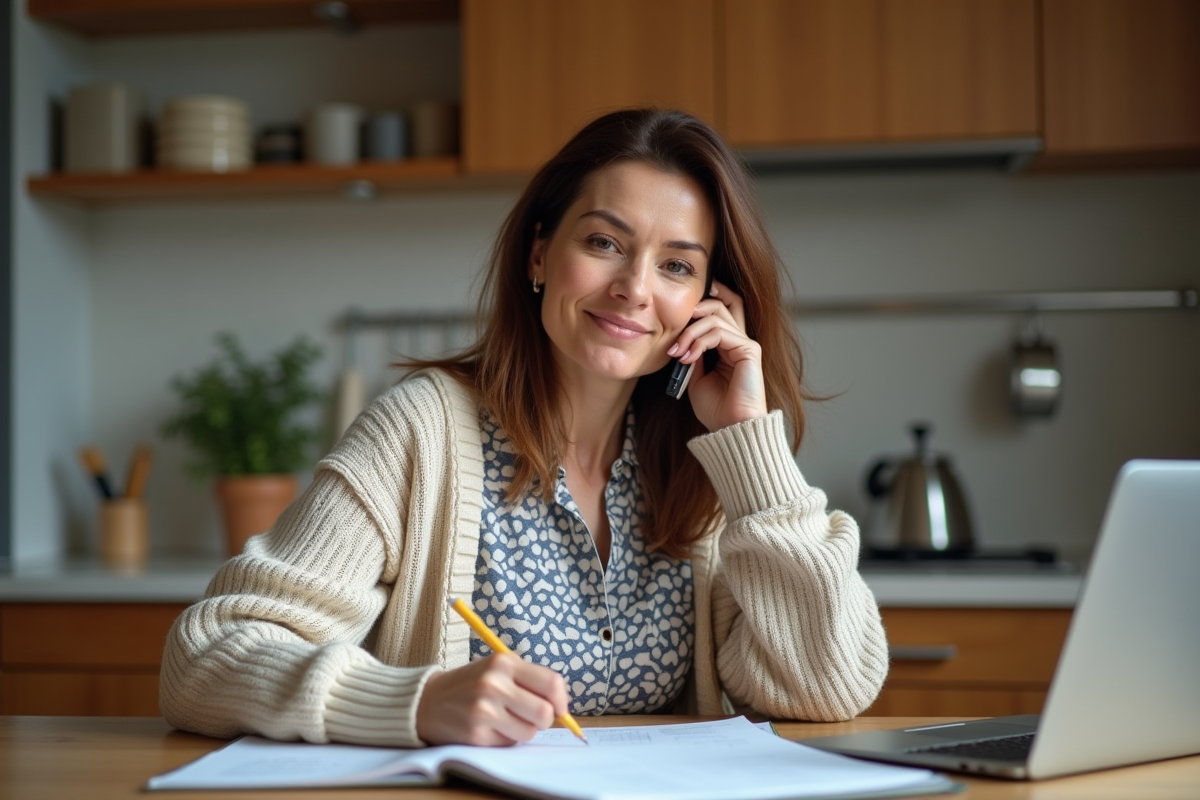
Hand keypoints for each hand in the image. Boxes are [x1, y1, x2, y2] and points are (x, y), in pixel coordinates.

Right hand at [415, 653, 570, 745]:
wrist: (428, 701)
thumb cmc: (470, 684)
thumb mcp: (497, 669)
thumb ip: (528, 680)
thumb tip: (561, 705)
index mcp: (503, 662)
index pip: (551, 683)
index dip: (562, 700)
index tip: (560, 708)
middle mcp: (494, 684)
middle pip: (544, 712)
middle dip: (545, 719)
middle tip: (532, 717)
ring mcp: (484, 710)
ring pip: (529, 732)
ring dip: (523, 730)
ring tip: (505, 720)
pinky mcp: (477, 734)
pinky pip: (509, 743)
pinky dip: (505, 739)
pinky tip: (489, 728)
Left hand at [667, 279, 768, 430]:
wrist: (730, 428)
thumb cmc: (716, 409)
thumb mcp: (696, 376)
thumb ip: (693, 353)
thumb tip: (683, 336)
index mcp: (729, 346)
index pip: (722, 309)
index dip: (703, 302)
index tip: (676, 313)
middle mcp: (740, 340)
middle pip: (723, 302)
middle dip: (696, 307)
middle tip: (674, 324)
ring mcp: (746, 343)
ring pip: (715, 315)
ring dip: (690, 332)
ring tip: (676, 352)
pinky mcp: (749, 349)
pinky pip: (719, 332)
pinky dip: (698, 342)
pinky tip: (688, 357)